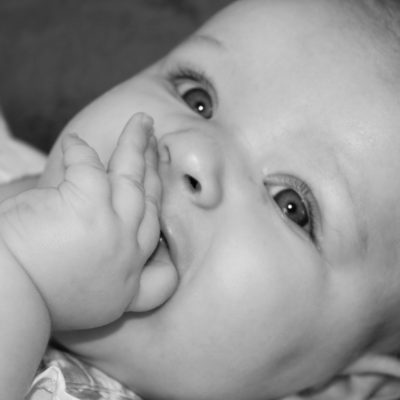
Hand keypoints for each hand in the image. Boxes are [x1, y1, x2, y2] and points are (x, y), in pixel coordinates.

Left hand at [0, 113, 176, 329]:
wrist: (7, 300)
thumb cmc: (34, 295)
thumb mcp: (86, 297)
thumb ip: (104, 264)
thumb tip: (102, 232)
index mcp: (128, 281)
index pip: (153, 234)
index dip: (156, 204)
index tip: (155, 185)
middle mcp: (128, 256)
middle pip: (150, 201)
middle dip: (154, 169)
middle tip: (155, 145)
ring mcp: (112, 229)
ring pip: (133, 177)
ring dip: (138, 145)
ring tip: (143, 122)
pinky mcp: (88, 206)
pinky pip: (90, 166)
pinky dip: (81, 151)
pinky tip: (77, 142)